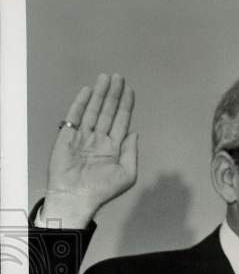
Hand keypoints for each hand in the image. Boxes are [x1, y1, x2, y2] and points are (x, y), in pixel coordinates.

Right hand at [42, 73, 137, 227]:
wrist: (76, 196)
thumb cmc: (102, 189)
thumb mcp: (127, 173)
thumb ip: (132, 152)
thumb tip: (135, 132)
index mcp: (114, 147)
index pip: (122, 120)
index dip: (126, 105)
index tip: (129, 90)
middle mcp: (100, 139)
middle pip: (108, 111)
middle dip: (114, 94)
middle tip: (118, 77)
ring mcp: (84, 136)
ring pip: (94, 110)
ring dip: (100, 94)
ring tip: (106, 78)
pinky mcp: (68, 136)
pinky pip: (76, 116)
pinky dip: (82, 103)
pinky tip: (88, 91)